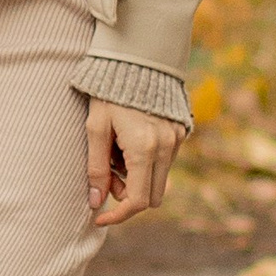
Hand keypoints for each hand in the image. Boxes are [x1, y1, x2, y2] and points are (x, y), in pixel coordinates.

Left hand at [86, 100, 184, 227]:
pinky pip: (165, 163)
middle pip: (152, 197)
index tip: (99, 216)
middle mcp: (166, 147)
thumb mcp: (96, 128)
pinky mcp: (180, 133)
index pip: (137, 201)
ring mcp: (176, 140)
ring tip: (117, 152)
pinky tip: (130, 142)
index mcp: (144, 147)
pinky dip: (147, 164)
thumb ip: (96, 167)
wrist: (137, 59)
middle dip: (128, 195)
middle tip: (107, 174)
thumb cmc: (109, 92)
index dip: (117, 215)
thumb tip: (95, 202)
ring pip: (159, 181)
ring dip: (137, 179)